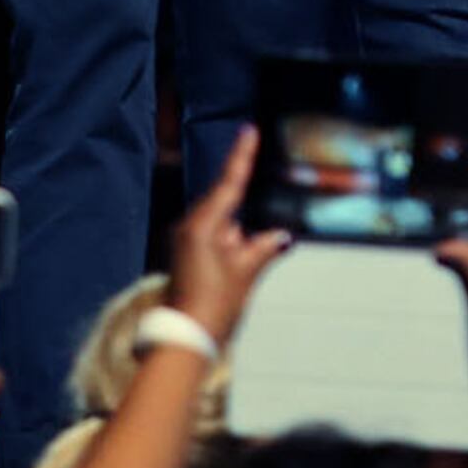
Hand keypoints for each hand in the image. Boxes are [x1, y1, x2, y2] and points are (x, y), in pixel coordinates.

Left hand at [167, 127, 296, 348]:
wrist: (186, 335)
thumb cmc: (213, 304)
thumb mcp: (246, 272)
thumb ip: (266, 247)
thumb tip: (282, 235)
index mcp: (204, 224)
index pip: (229, 182)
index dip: (241, 156)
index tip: (249, 131)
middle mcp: (191, 226)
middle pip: (224, 203)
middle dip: (245, 208)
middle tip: (257, 225)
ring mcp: (187, 240)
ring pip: (221, 222)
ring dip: (237, 232)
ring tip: (245, 258)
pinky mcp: (188, 254)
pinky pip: (214, 237)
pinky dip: (229, 241)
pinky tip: (240, 258)